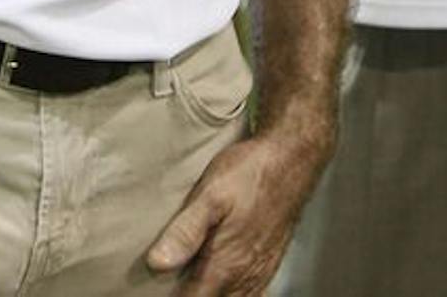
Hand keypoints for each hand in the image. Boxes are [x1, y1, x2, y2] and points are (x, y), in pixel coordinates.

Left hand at [146, 128, 329, 294]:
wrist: (290, 162)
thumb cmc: (248, 174)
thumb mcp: (210, 195)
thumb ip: (185, 232)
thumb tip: (157, 263)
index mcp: (223, 266)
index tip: (156, 290)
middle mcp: (242, 277)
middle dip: (190, 295)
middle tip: (170, 283)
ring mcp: (258, 274)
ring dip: (211, 295)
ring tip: (190, 283)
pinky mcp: (268, 266)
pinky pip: (252, 296)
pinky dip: (234, 296)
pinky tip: (224, 287)